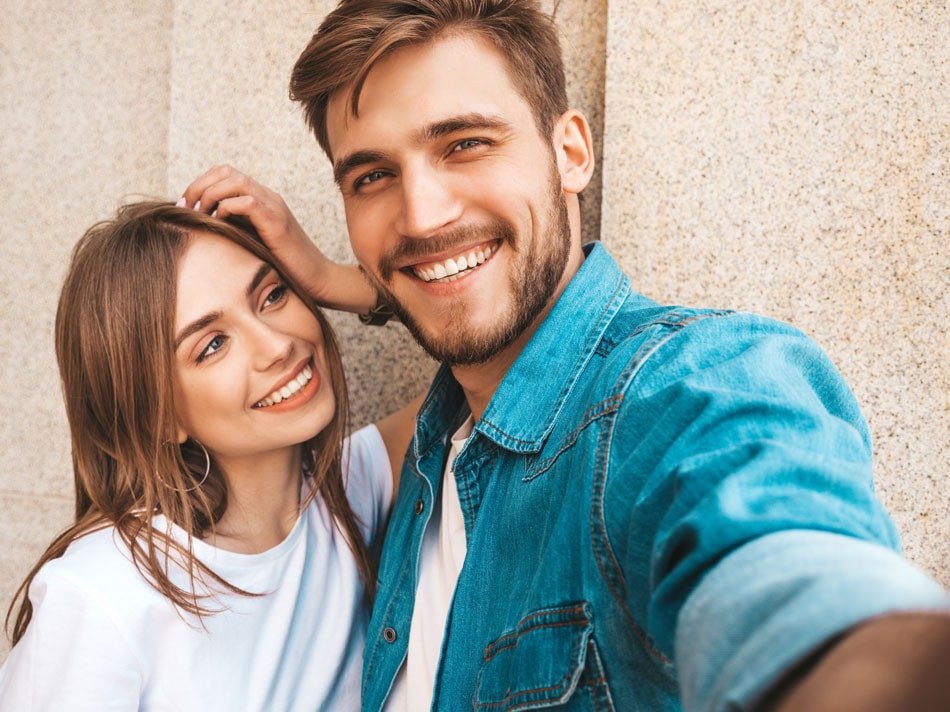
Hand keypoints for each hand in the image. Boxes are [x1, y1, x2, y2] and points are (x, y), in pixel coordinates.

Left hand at [179, 166, 375, 313]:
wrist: (318, 279)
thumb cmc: (285, 267)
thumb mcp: (252, 243)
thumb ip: (234, 229)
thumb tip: (201, 225)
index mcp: (261, 199)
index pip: (225, 174)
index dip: (200, 183)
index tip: (186, 205)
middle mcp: (267, 197)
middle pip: (226, 171)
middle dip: (199, 185)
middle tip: (186, 207)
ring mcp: (274, 207)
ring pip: (234, 181)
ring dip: (209, 194)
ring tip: (200, 214)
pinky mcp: (277, 222)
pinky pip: (247, 202)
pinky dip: (227, 208)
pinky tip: (219, 223)